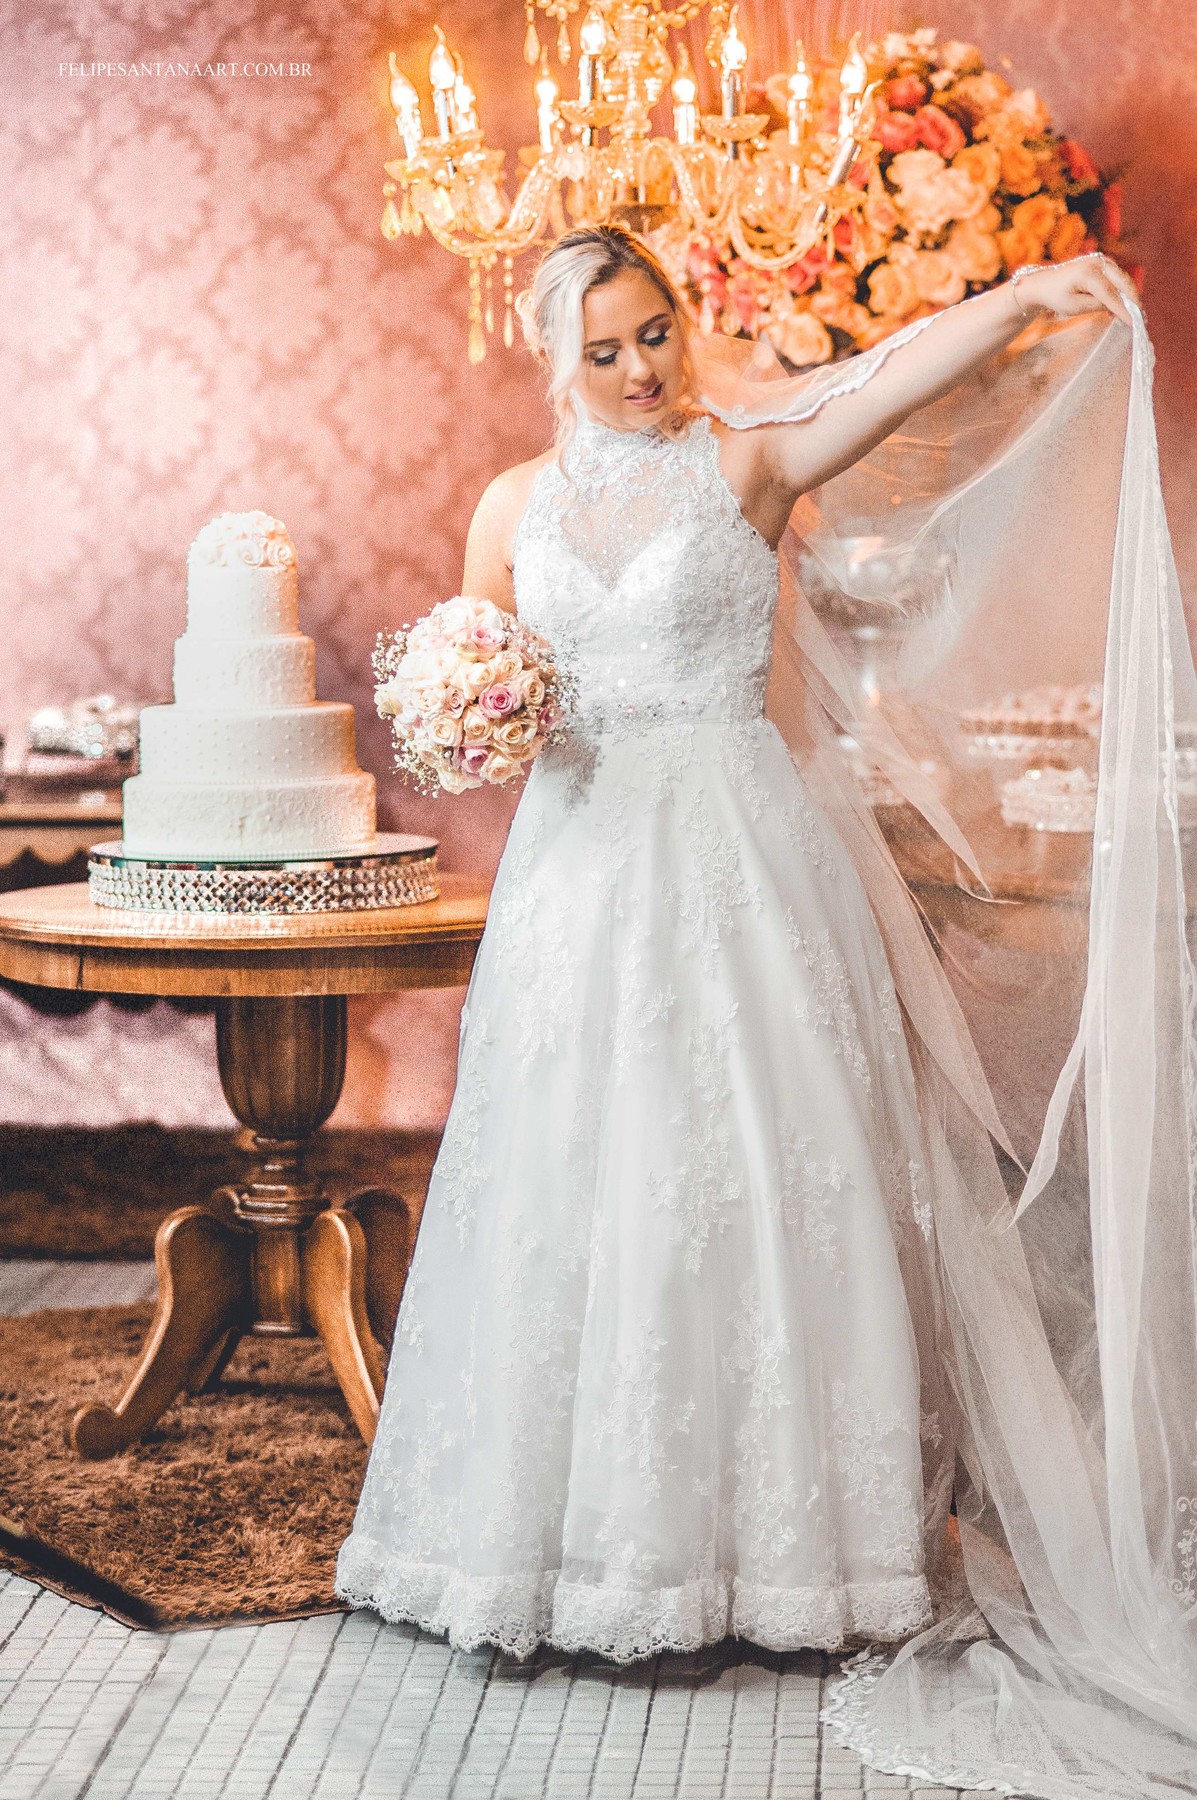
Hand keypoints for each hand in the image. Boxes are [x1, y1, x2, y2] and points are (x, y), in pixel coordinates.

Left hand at [1010, 254, 1137, 326]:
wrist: (1045, 283)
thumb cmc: (1056, 297)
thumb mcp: (1074, 307)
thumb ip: (1096, 306)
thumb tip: (1117, 307)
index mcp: (1087, 273)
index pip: (1110, 293)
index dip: (1123, 308)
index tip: (1133, 322)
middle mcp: (1097, 263)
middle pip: (1122, 282)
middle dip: (1133, 300)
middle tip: (1140, 318)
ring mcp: (1101, 261)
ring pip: (1123, 279)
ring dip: (1129, 296)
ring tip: (1133, 314)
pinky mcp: (1103, 264)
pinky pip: (1118, 278)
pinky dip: (1123, 290)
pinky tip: (1123, 306)